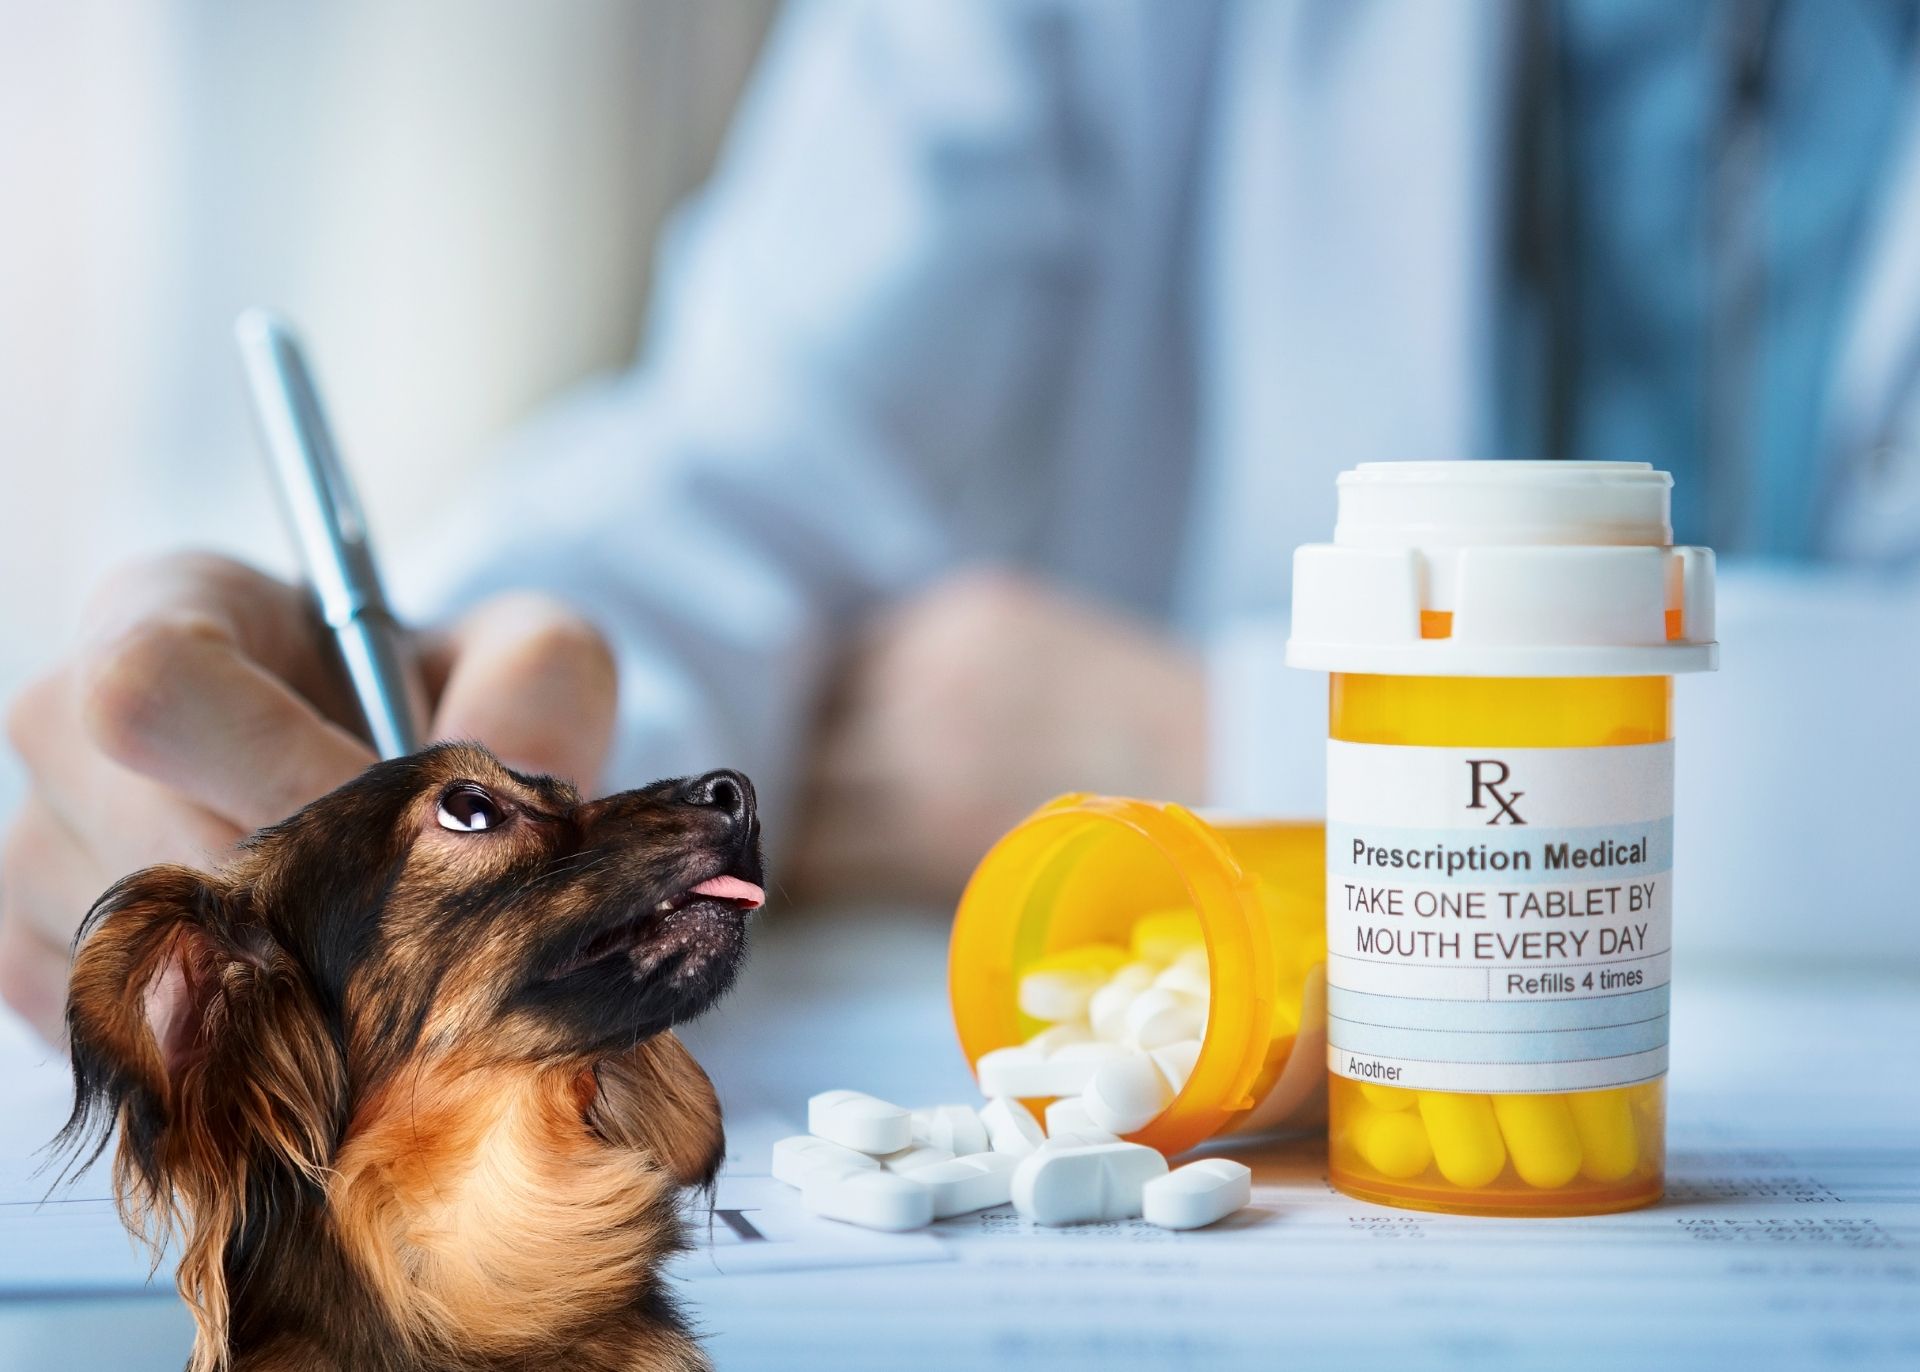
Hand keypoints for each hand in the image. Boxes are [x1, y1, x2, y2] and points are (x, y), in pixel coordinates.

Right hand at [0, 552, 616, 1042]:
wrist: (403, 773)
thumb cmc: (453, 694)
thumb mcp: (524, 653)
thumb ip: (535, 691)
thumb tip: (513, 797)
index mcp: (161, 610)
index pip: (152, 688)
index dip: (278, 768)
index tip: (400, 816)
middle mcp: (65, 727)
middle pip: (141, 842)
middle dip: (304, 899)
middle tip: (419, 917)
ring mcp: (37, 852)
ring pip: (137, 954)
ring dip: (287, 974)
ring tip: (381, 944)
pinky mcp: (43, 966)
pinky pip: (129, 1033)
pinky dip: (243, 1037)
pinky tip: (321, 993)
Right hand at [789, 569, 1206, 902]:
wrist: (1206, 753)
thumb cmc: (1099, 847)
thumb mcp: (980, 879)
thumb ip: (889, 865)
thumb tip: (799, 864)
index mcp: (929, 823)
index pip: (796, 838)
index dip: (768, 854)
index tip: (751, 860)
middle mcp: (924, 730)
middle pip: (791, 756)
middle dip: (776, 785)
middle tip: (762, 800)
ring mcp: (945, 655)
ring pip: (813, 682)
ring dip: (800, 715)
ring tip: (796, 738)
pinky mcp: (970, 605)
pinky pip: (872, 633)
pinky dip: (853, 664)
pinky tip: (855, 685)